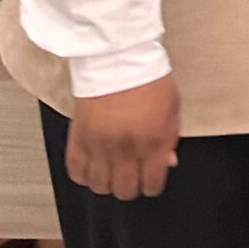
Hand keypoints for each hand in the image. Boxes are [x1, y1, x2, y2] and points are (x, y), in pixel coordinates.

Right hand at [65, 76, 180, 200]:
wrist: (118, 57)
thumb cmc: (147, 78)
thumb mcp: (172, 109)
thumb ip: (169, 141)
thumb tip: (167, 163)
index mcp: (153, 141)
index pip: (152, 184)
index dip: (152, 185)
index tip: (150, 179)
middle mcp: (125, 148)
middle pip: (124, 190)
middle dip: (131, 186)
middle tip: (132, 174)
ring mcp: (100, 145)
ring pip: (99, 186)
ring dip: (107, 182)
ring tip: (111, 170)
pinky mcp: (78, 138)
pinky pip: (76, 171)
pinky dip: (83, 174)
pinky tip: (92, 166)